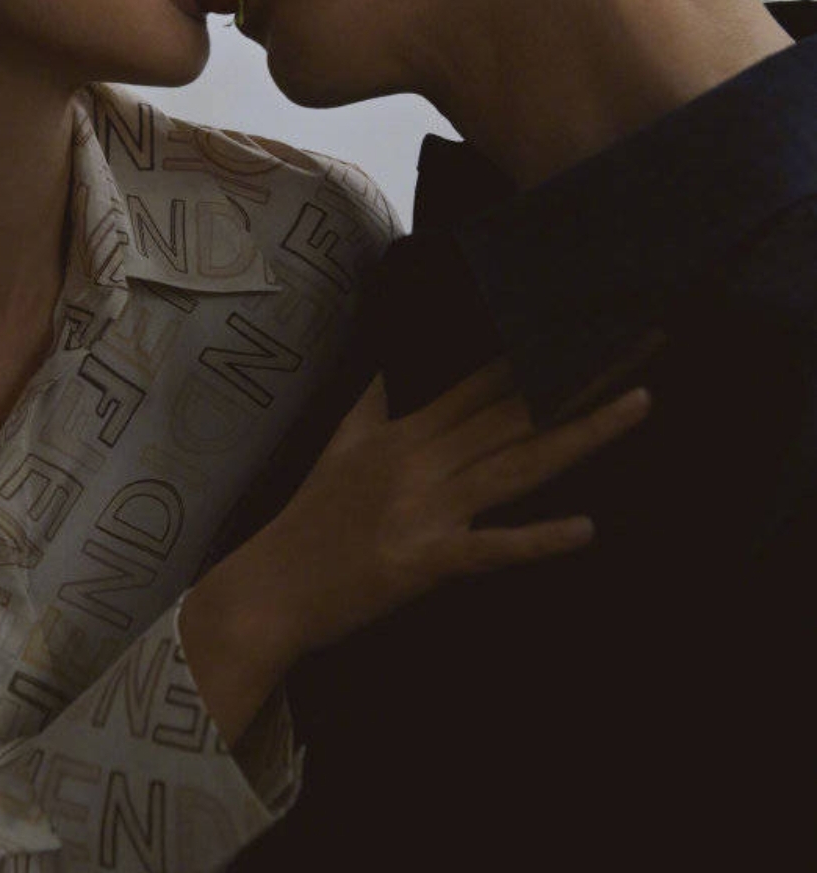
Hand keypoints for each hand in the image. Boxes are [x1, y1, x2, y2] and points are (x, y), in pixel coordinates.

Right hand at [182, 358, 648, 744]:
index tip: (585, 324)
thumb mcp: (339, 447)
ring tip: (639, 403)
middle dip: (582, 377)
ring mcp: (428, 509)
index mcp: (408, 433)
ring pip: (519, 464)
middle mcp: (424, 460)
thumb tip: (384, 367)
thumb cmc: (309, 520)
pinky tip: (585, 530)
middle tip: (641, 342)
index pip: (486, 381)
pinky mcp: (426, 561)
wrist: (271, 587)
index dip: (539, 351)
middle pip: (518, 410)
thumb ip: (371, 404)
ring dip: (583, 434)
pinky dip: (537, 541)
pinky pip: (491, 549)